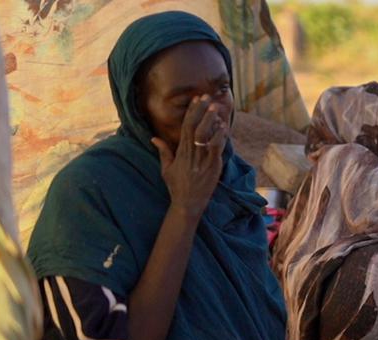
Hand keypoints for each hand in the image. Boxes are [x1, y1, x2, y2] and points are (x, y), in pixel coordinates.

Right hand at [151, 95, 227, 219]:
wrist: (187, 203)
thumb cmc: (177, 186)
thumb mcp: (166, 168)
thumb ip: (163, 151)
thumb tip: (154, 138)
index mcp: (181, 151)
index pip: (185, 127)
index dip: (191, 112)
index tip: (195, 99)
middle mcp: (191, 153)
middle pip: (195, 127)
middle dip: (201, 111)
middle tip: (207, 97)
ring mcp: (202, 160)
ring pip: (206, 136)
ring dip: (211, 121)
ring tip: (216, 107)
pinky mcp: (213, 167)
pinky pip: (216, 149)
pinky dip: (220, 137)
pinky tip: (223, 127)